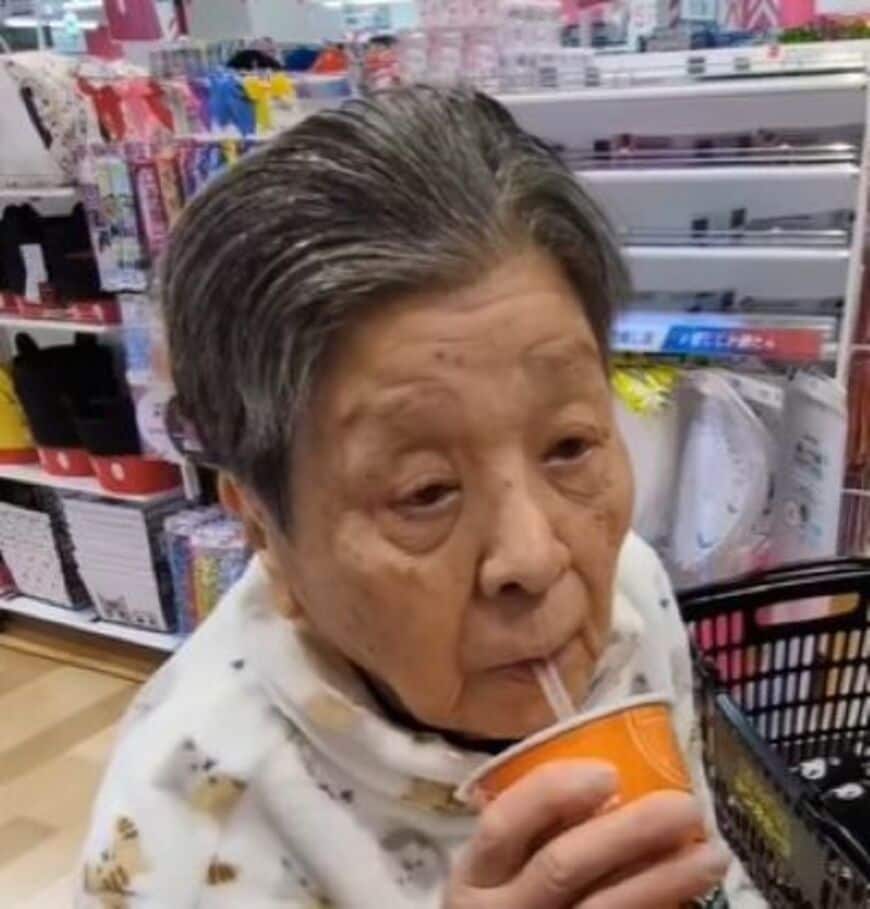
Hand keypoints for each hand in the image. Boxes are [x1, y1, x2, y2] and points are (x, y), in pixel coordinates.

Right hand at [445, 762, 729, 908]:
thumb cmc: (509, 900)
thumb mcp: (501, 867)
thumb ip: (537, 828)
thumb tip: (612, 778)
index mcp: (476, 872)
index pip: (504, 824)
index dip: (552, 794)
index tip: (608, 772)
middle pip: (562, 867)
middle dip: (629, 832)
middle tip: (686, 806)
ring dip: (665, 879)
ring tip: (713, 853)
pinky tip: (693, 895)